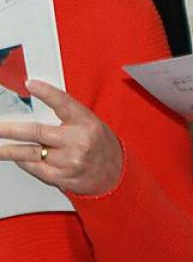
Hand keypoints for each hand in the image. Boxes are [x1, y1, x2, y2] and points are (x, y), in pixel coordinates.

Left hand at [0, 79, 122, 195]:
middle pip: (36, 132)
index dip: (47, 93)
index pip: (64, 103)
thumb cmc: (97, 145)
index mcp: (86, 123)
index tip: (30, 84)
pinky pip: (35, 168)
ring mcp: (69, 161)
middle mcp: (78, 141)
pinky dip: (23, 162)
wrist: (113, 174)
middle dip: (9, 130)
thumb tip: (35, 108)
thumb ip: (65, 117)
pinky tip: (18, 158)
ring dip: (8, 150)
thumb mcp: (88, 124)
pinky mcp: (62, 177)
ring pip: (30, 153)